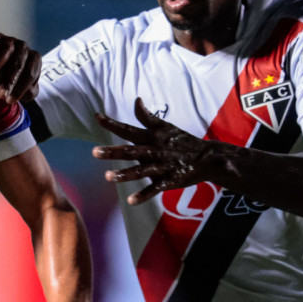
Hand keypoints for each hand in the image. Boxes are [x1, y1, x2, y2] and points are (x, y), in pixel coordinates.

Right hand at [0, 32, 41, 102]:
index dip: (20, 88)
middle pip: (18, 64)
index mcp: (34, 59)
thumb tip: (27, 94)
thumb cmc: (16, 79)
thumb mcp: (26, 88)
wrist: (6, 64)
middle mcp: (24, 48)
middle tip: (0, 95)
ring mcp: (11, 41)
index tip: (9, 101)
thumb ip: (29, 92)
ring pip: (6, 50)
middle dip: (9, 80)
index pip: (30, 74)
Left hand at [93, 98, 211, 204]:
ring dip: (124, 174)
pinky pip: (154, 189)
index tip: (96, 117)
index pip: (128, 129)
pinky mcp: (169, 181)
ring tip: (108, 177)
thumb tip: (136, 100)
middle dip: (113, 152)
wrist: (208, 158)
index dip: (112, 123)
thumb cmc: (182, 141)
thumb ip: (147, 116)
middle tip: (95, 152)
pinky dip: (143, 195)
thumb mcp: (165, 126)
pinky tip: (130, 201)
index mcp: (151, 137)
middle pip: (130, 151)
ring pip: (140, 171)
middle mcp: (154, 151)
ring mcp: (162, 167)